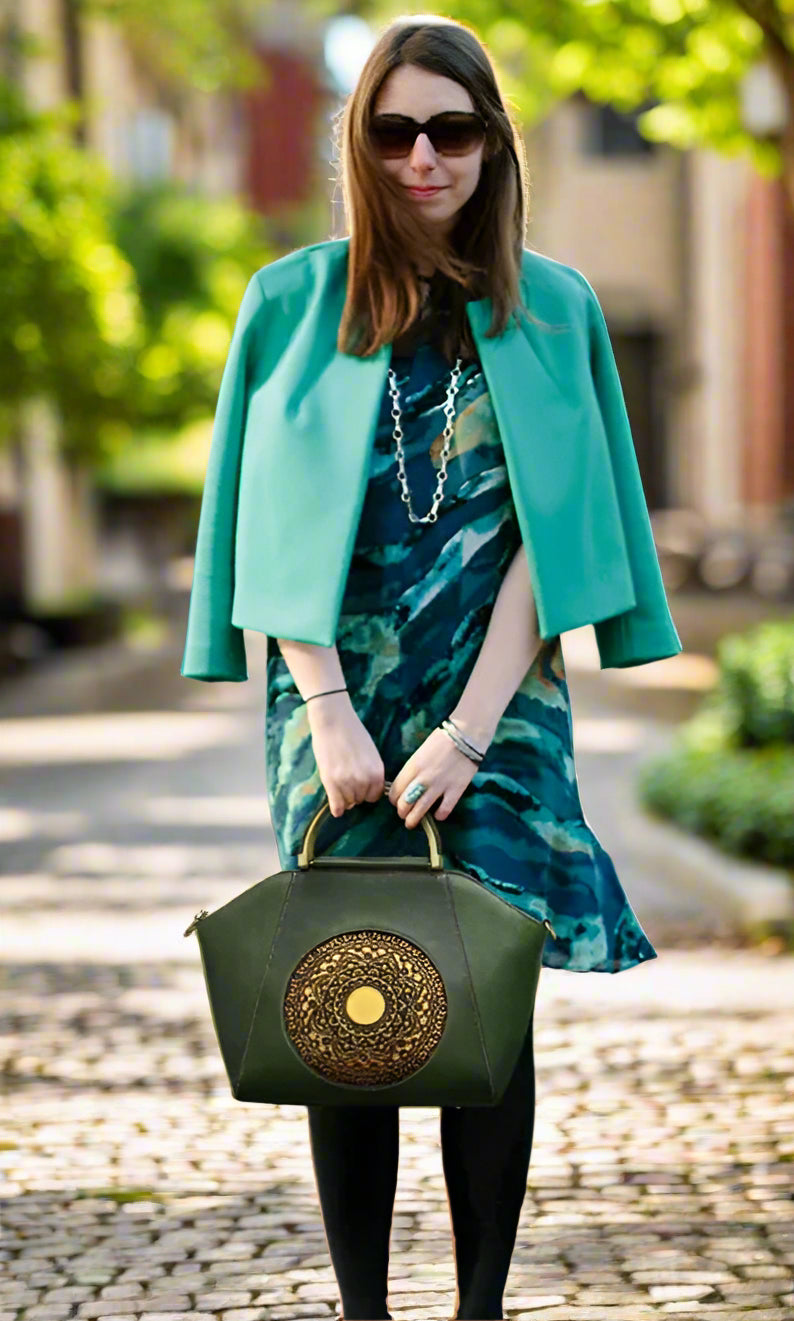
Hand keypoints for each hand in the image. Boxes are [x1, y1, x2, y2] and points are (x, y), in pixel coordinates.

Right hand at [307, 693, 384, 817]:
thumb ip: (371, 772)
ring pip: (348, 802)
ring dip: (344, 797)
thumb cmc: (352, 733)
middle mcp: (364, 780)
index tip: (359, 785)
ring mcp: (347, 782)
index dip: (367, 791)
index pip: (375, 796)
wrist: (333, 720)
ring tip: (338, 782)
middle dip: (355, 793)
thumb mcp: (371, 754)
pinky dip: (337, 808)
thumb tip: (368, 790)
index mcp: (377, 772)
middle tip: (346, 779)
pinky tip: (336, 806)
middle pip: (361, 800)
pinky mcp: (331, 782)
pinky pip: (337, 806)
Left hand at [388, 727, 478, 828]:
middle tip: (403, 814)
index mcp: (412, 767)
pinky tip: (438, 814)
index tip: (396, 801)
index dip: (393, 799)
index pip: (395, 790)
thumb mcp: (420, 752)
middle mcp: (423, 778)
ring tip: (411, 823)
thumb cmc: (442, 740)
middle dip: (401, 812)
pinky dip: (439, 815)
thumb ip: (413, 769)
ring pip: (420, 810)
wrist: (466, 735)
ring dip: (413, 820)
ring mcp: (439, 786)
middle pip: (404, 803)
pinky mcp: (456, 790)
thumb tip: (407, 785)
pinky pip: (444, 810)